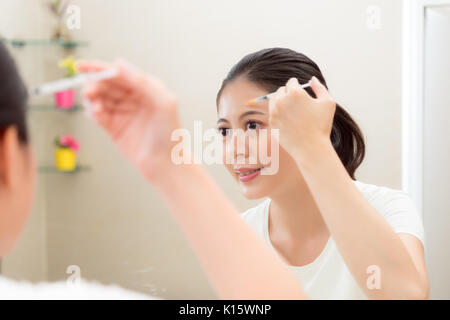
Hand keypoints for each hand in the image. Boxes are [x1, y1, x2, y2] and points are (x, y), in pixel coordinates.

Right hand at [78, 59, 181, 181]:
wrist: (165, 163)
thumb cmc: (169, 132)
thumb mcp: (163, 102)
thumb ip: (142, 82)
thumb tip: (119, 63)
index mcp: (145, 88)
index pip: (120, 73)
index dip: (100, 68)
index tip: (82, 66)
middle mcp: (132, 98)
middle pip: (106, 84)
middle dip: (94, 84)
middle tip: (89, 91)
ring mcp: (122, 113)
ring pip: (99, 99)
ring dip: (92, 99)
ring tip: (94, 105)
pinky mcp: (113, 128)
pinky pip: (98, 115)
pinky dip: (93, 112)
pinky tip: (94, 114)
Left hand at [268, 76, 335, 157]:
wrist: (311, 148)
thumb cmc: (322, 126)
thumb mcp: (328, 103)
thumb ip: (320, 87)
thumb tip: (312, 79)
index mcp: (295, 93)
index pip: (292, 82)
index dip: (298, 86)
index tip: (301, 92)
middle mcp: (282, 101)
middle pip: (281, 90)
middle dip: (288, 93)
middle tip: (296, 102)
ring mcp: (274, 112)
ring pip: (274, 100)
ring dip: (281, 101)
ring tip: (291, 109)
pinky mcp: (271, 123)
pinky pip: (272, 113)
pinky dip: (278, 113)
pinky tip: (288, 119)